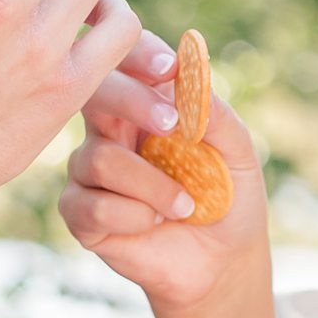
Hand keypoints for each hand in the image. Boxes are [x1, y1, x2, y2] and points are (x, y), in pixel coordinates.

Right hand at [60, 62, 269, 314]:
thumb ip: (216, 114)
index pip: (125, 61)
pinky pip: (94, 205)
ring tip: (185, 206)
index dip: (137, 54)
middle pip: (94, 93)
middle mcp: (108, 131)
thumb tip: (191, 72)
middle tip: (173, 126)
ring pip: (101, 159)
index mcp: (144, 105)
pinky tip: (153, 224)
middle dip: (131, 101)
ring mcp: (89, 172)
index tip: (169, 69)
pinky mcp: (80, 213)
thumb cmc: (227, 199)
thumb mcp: (238, 153)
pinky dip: (133, 216)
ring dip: (153, 186)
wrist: (221, 263)